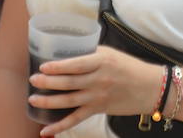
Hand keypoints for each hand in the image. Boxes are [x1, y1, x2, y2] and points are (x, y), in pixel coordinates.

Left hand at [29, 45, 160, 134]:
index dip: (58, 66)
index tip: (43, 66)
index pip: (76, 64)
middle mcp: (99, 79)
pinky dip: (60, 126)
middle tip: (33, 80)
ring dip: (49, 101)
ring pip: (69, 100)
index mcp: (102, 61)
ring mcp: (98, 96)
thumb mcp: (111, 54)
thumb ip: (91, 54)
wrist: (149, 87)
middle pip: (69, 83)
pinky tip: (46, 131)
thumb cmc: (129, 67)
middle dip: (48, 82)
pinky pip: (76, 119)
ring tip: (33, 99)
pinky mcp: (98, 109)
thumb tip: (67, 53)